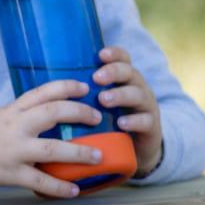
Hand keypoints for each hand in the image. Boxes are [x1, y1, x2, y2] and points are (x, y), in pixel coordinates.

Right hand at [0, 80, 103, 198]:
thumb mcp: (0, 116)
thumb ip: (24, 114)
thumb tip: (54, 113)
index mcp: (13, 110)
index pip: (44, 91)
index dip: (67, 86)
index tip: (86, 87)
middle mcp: (15, 126)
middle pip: (53, 112)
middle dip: (79, 113)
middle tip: (98, 118)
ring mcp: (14, 150)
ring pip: (52, 148)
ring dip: (79, 153)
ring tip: (98, 156)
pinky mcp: (10, 173)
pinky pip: (39, 180)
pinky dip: (59, 187)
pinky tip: (74, 190)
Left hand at [93, 46, 162, 176]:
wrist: (136, 151)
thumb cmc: (111, 123)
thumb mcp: (101, 105)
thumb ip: (86, 94)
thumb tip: (53, 84)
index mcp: (125, 79)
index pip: (123, 59)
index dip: (114, 53)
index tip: (100, 55)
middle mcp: (138, 88)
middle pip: (130, 72)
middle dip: (114, 72)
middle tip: (96, 78)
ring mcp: (147, 107)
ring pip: (138, 94)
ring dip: (120, 95)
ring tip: (104, 100)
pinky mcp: (152, 127)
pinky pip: (146, 120)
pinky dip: (134, 121)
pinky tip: (121, 123)